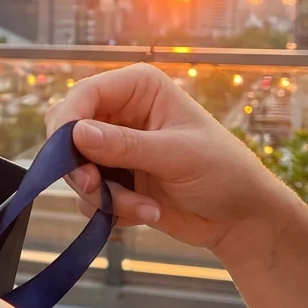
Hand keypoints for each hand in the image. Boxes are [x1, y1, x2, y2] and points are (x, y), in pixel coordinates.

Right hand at [45, 63, 292, 266]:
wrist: (240, 219)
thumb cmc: (224, 172)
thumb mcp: (177, 155)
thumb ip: (126, 146)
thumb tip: (76, 134)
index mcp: (138, 89)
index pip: (84, 95)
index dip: (68, 123)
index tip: (67, 157)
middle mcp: (121, 113)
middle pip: (68, 132)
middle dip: (80, 166)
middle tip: (97, 188)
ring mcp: (115, 149)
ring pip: (75, 169)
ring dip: (104, 196)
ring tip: (145, 208)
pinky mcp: (114, 180)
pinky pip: (88, 196)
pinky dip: (111, 210)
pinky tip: (147, 213)